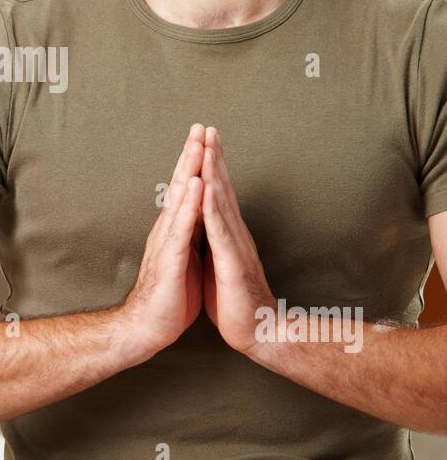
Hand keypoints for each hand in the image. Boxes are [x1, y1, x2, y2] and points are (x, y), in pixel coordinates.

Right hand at [120, 124, 205, 361]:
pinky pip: (182, 226)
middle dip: (191, 155)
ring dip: (190, 170)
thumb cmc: (168, 299)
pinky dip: (190, 203)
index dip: (196, 164)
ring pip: (180, 199)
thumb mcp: (185, 262)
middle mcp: (168, 230)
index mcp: (175, 232)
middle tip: (200, 126)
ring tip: (198, 145)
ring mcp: (167, 243)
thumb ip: (190, 239)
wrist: (146, 329)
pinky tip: (197, 185)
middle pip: (182, 185)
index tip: (205, 139)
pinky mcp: (170, 259)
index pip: (187, 191)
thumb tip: (199, 223)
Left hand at [201, 127, 276, 353]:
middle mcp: (234, 234)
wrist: (258, 332)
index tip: (202, 140)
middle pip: (222, 188)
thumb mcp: (219, 264)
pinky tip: (206, 187)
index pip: (218, 193)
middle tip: (207, 128)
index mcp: (228, 235)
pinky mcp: (232, 262)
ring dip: (213, 173)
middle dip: (213, 157)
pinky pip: (220, 230)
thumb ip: (214, 242)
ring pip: (222, 202)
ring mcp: (235, 246)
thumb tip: (205, 225)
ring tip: (206, 146)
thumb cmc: (236, 301)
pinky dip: (212, 207)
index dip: (210, 166)